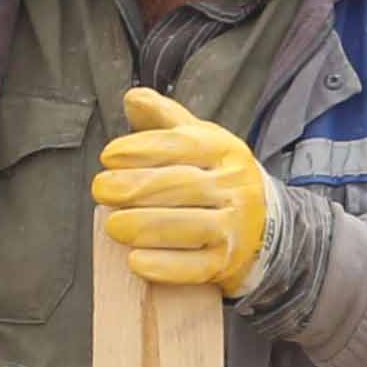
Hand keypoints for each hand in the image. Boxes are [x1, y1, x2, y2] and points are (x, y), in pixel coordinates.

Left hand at [92, 86, 275, 294]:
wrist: (266, 226)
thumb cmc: (216, 178)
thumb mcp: (199, 142)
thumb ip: (164, 119)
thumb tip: (132, 98)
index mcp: (224, 151)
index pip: (180, 146)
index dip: (141, 149)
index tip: (109, 156)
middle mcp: (234, 187)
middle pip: (180, 185)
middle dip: (134, 188)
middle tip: (101, 191)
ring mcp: (234, 228)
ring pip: (187, 227)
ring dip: (144, 226)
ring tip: (113, 225)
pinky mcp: (227, 263)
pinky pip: (194, 268)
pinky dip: (163, 266)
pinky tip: (136, 261)